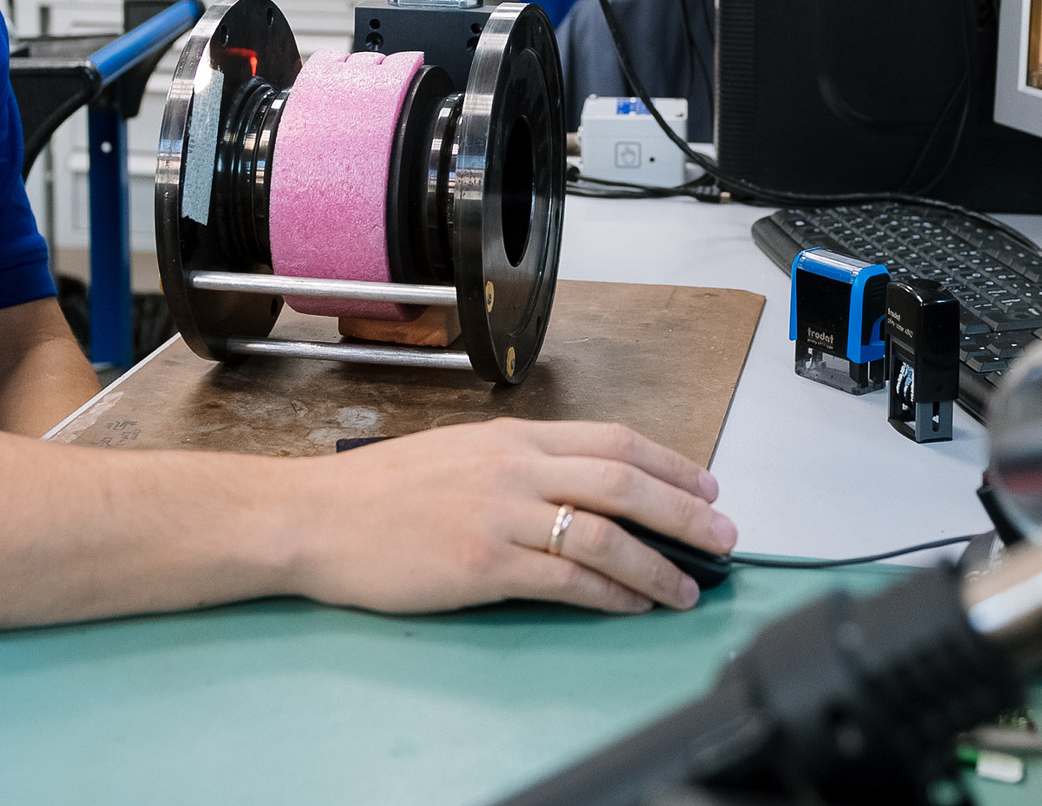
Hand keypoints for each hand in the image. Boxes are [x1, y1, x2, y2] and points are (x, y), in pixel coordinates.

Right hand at [278, 419, 735, 615]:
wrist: (316, 518)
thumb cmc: (379, 492)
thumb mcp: (459, 454)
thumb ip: (520, 465)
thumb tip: (580, 486)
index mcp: (512, 436)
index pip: (614, 439)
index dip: (671, 463)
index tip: (706, 483)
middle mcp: (515, 467)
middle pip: (625, 481)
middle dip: (685, 510)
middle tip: (725, 535)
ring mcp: (501, 515)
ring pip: (606, 533)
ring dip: (659, 563)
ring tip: (689, 586)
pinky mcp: (484, 564)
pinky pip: (567, 579)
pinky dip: (611, 594)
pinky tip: (633, 605)